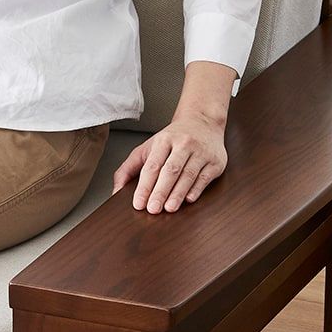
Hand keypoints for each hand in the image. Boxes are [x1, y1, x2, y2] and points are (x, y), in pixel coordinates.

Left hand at [113, 107, 227, 212]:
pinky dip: (196, 189)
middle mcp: (184, 144)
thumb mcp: (147, 148)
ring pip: (188, 174)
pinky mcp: (216, 161)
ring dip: (178, 193)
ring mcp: (201, 152)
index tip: (138, 203)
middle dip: (160, 191)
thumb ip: (129, 168)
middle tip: (153, 209)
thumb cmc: (171, 140)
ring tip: (169, 208)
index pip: (152, 166)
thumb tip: (116, 191)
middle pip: (171, 170)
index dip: (145, 186)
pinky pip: (205, 177)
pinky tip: (188, 199)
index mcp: (164, 140)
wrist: (202, 121)